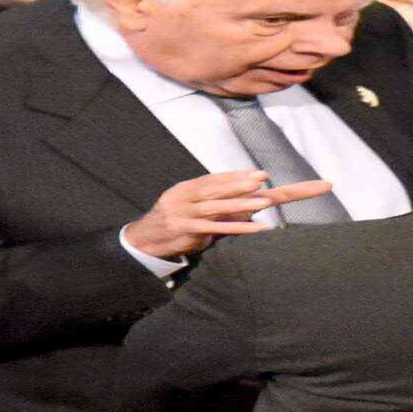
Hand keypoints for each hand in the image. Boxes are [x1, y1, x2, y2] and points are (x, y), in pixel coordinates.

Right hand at [122, 171, 333, 260]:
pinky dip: (238, 227)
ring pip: (219, 205)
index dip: (239, 175)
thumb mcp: (199, 210)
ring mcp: (187, 211)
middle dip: (244, 181)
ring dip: (243, 202)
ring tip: (265, 200)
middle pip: (221, 187)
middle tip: (266, 176)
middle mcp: (189, 194)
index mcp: (193, 187)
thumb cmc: (180, 223)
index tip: (262, 174)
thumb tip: (251, 201)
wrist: (146, 237)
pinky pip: (216, 228)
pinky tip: (259, 227)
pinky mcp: (186, 228)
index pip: (220, 178)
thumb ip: (222, 204)